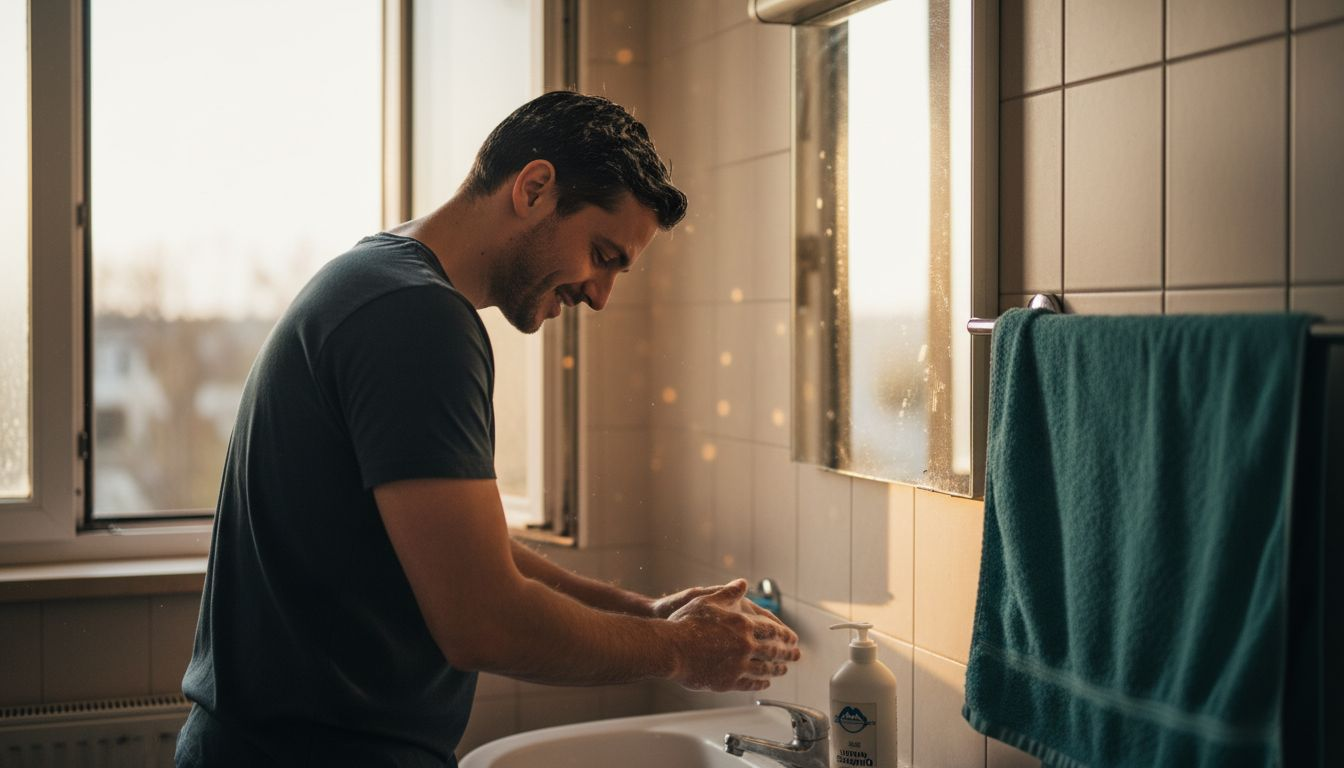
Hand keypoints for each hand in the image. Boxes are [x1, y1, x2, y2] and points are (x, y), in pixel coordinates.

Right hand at [665, 579, 801, 691]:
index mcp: (743, 625)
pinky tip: (764, 683)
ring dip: (777, 670)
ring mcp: (737, 666)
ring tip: (783, 670)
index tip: (793, 638)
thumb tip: (742, 583)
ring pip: (765, 669)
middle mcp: (745, 646)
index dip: (785, 635)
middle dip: (788, 653)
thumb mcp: (708, 600)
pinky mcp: (727, 682)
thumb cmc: (685, 622)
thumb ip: (729, 592)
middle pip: (773, 651)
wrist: (670, 649)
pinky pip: (750, 683)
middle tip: (797, 655)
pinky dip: (761, 683)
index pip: (772, 630)